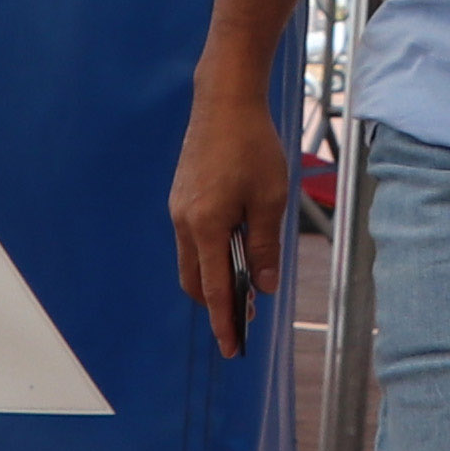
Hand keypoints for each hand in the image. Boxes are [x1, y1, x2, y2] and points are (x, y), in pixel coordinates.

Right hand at [167, 75, 294, 355]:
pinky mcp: (181, 197)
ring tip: (247, 281)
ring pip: (192, 260)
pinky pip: (192, 238)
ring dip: (214, 276)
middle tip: (246, 315)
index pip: (214, 289)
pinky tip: (235, 246)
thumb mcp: (270, 200)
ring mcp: (178, 209)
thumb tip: (263, 287)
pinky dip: (210, 252)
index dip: (224, 322)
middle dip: (216, 303)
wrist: (225, 101)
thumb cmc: (253, 147)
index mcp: (206, 225)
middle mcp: (184, 221)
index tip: (233, 349)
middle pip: (195, 281)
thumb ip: (264, 247)